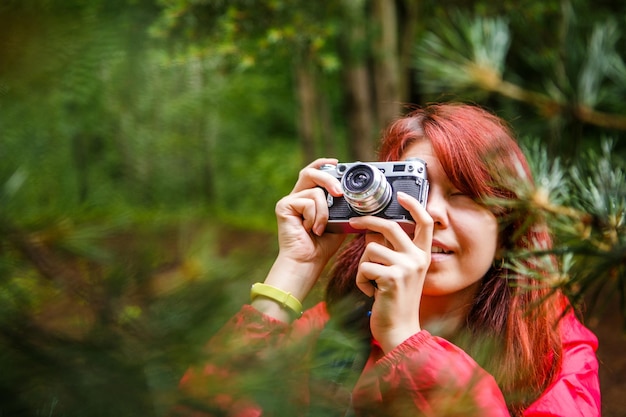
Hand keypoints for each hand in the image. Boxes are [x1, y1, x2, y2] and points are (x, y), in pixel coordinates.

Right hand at [258, 159, 346, 318]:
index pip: (314, 173)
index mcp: (308, 197)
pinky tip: (310, 230)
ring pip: (315, 192)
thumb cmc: (321, 246)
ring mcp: (289, 201)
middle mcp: (297, 196)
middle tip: (339, 193)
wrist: (307, 262)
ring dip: (324, 212)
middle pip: (311, 173)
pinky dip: (315, 217)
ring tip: (320, 228)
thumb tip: (359, 196)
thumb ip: (342, 207)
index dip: (323, 164)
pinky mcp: (283, 206)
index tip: (337, 164)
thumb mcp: (338, 222)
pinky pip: (308, 202)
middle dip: (328, 179)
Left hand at [350, 192, 432, 352]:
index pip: (425, 223)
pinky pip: (364, 267)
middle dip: (368, 221)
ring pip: (370, 249)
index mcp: (422, 256)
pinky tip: (372, 294)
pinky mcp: (391, 278)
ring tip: (372, 284)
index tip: (401, 194)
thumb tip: (372, 229)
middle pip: (390, 226)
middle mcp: (418, 259)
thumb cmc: (393, 302)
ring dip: (363, 267)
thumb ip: (392, 252)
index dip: (414, 205)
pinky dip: (361, 281)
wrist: (399, 331)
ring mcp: (406, 268)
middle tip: (353, 223)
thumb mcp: (400, 274)